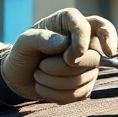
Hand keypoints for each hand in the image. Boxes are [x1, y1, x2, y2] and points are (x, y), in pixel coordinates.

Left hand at [1, 8, 117, 102]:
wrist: (20, 75)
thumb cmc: (23, 53)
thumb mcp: (23, 42)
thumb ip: (40, 38)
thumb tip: (64, 43)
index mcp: (72, 21)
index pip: (97, 25)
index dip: (85, 40)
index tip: (72, 56)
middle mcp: (86, 40)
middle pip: (93, 57)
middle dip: (66, 68)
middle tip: (42, 66)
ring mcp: (89, 62)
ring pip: (87, 78)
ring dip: (57, 82)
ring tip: (37, 75)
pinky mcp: (86, 82)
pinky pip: (81, 93)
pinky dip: (59, 95)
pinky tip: (43, 89)